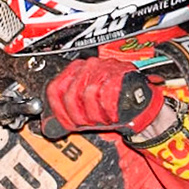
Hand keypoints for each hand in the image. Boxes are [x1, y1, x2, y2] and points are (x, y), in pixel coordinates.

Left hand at [42, 56, 163, 139]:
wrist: (140, 107)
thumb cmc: (112, 107)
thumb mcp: (85, 108)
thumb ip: (68, 108)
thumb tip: (49, 123)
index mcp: (77, 70)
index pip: (55, 88)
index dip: (58, 110)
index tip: (64, 122)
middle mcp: (89, 65)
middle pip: (70, 93)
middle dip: (77, 115)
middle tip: (88, 123)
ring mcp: (105, 67)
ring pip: (88, 94)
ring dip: (95, 114)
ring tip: (103, 118)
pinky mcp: (120, 73)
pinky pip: (106, 95)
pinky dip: (109, 110)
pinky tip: (112, 114)